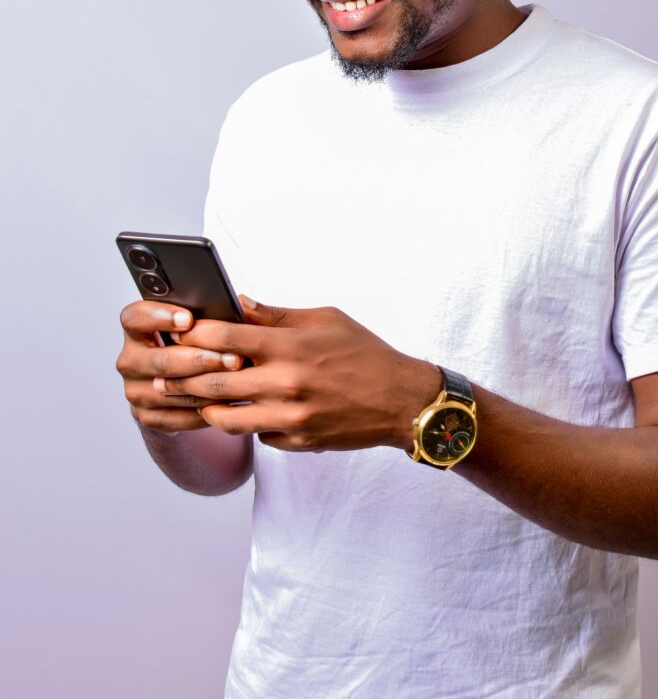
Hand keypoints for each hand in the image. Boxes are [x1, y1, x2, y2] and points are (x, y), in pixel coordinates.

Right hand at [117, 300, 243, 433]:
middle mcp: (129, 359)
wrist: (186, 382)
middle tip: (232, 359)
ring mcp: (135, 390)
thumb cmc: (198, 344)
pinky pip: (176, 416)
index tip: (188, 320)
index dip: (159, 317)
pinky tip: (226, 401)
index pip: (135, 317)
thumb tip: (244, 304)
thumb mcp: (205, 323)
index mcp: (136, 328)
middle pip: (158, 360)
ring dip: (206, 387)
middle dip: (199, 359)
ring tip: (237, 381)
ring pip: (170, 390)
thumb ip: (218, 312)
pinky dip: (204, 409)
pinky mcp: (146, 416)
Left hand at [154, 296, 441, 451]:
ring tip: (194, 396)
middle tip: (166, 370)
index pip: (223, 337)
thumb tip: (239, 304)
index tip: (179, 330)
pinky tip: (243, 411)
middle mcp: (286, 383)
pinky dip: (246, 423)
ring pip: (223, 417)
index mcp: (290, 345)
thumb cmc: (365, 353)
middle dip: (182, 375)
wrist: (402, 400)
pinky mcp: (297, 441)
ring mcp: (290, 417)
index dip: (193, 332)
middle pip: (211, 381)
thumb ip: (277, 315)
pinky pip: (255, 435)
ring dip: (203, 406)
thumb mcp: (325, 319)